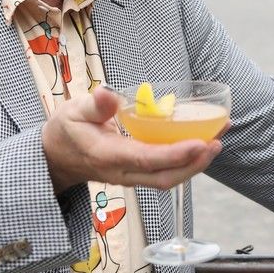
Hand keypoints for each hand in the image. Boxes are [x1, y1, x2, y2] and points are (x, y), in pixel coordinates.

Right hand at [42, 86, 222, 192]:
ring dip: (195, 164)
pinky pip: (164, 173)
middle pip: (165, 177)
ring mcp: (130, 177)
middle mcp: (122, 172)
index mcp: (107, 155)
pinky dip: (186, 161)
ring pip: (168, 179)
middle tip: (217, 142)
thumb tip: (107, 93)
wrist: (56, 157)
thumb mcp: (73, 111)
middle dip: (195, 164)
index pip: (147, 159)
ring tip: (218, 140)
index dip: (176, 154)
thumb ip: (94, 105)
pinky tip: (202, 144)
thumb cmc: (66, 130)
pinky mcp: (137, 174)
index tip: (200, 142)